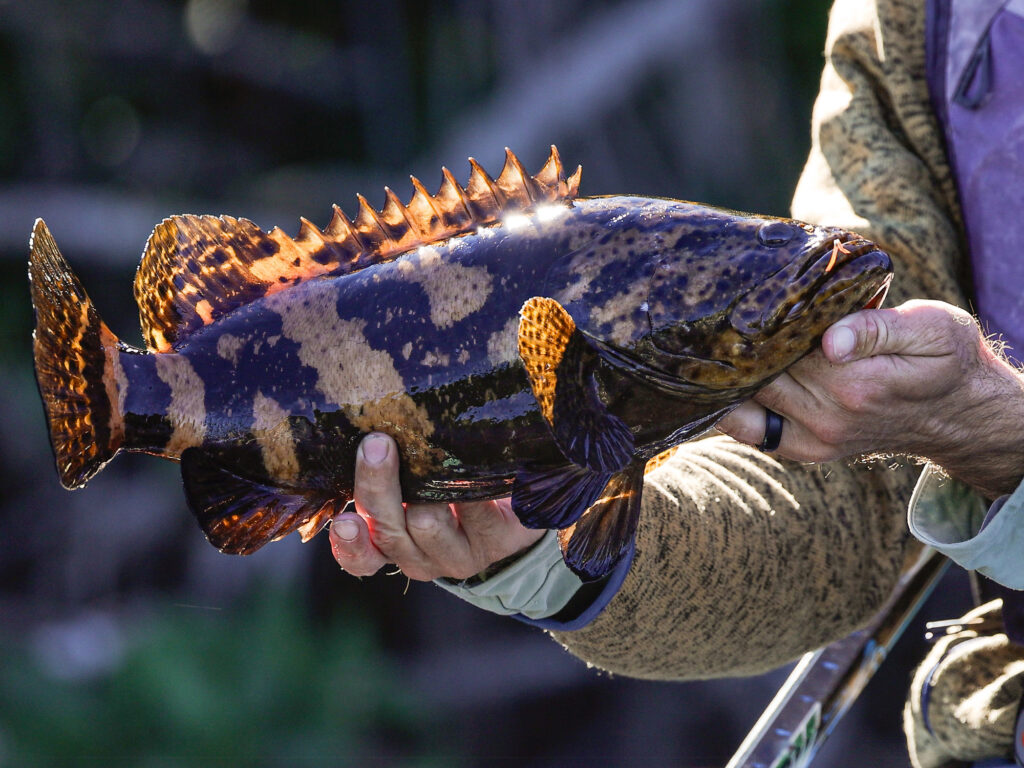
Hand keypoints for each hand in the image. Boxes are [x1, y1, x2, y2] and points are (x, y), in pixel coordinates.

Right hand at [329, 433, 544, 579]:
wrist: (518, 506)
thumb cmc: (449, 486)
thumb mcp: (410, 484)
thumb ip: (386, 470)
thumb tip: (365, 430)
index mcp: (393, 547)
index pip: (361, 560)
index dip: (349, 544)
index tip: (344, 520)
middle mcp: (421, 559)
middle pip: (389, 532)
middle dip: (377, 485)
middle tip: (377, 443)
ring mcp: (459, 555)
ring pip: (426, 523)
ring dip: (423, 485)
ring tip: (426, 447)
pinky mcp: (496, 541)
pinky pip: (474, 510)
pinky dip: (465, 481)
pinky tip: (467, 457)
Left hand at [716, 300, 1023, 497]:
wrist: (960, 414)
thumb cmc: (945, 359)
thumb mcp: (931, 329)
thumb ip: (879, 329)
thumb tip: (831, 339)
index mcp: (853, 382)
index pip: (781, 345)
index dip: (758, 320)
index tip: (743, 298)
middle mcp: (828, 416)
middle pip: (756, 374)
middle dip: (734, 346)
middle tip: (719, 316)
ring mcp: (815, 438)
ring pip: (745, 403)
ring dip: (726, 375)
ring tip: (713, 343)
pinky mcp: (807, 450)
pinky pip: (752, 432)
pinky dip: (731, 409)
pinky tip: (720, 382)